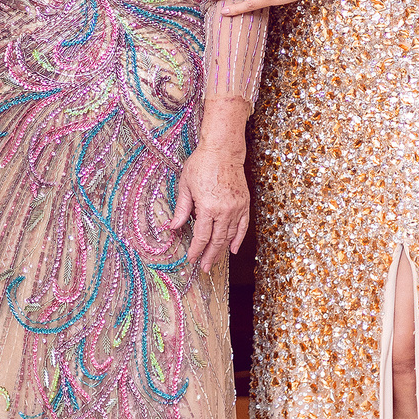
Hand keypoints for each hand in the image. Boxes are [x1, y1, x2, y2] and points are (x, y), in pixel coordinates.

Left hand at [167, 143, 249, 273]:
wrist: (223, 151)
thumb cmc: (201, 164)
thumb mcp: (185, 186)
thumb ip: (181, 209)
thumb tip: (173, 227)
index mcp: (208, 207)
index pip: (202, 236)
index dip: (196, 250)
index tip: (192, 258)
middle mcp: (224, 210)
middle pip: (217, 240)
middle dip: (210, 256)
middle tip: (205, 268)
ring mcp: (236, 207)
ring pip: (230, 235)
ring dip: (222, 249)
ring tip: (215, 260)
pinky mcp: (244, 203)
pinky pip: (243, 226)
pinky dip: (238, 238)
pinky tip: (234, 248)